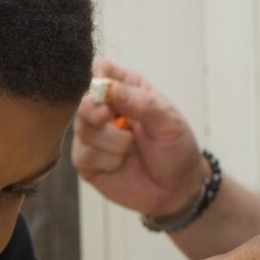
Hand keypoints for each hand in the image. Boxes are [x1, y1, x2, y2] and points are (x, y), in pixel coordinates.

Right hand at [73, 59, 208, 217]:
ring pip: (82, 129)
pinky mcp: (86, 161)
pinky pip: (83, 155)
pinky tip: (120, 163)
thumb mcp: (166, 119)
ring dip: (111, 141)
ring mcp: (93, 136)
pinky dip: (106, 160)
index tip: (110, 91)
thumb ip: (138, 101)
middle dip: (97, 112)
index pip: (100, 71)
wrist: (176, 188)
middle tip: (114, 120)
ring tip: (131, 149)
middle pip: (83, 101)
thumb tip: (106, 88)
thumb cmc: (174, 148)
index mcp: (125, 90)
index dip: (98, 78)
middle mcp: (104, 110)